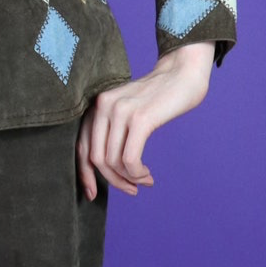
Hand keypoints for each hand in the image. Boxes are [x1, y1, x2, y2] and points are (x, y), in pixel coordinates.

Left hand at [77, 41, 214, 199]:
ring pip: (112, 162)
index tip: (93, 194)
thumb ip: (113, 130)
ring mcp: (121, 111)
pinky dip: (137, 173)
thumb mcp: (127, 110)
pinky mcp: (140, 119)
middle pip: (96, 159)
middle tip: (131, 189)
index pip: (82, 148)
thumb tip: (106, 168)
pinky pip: (129, 159)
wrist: (183, 72)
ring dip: (129, 179)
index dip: (85, 175)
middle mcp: (104, 106)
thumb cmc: (159, 96)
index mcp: (97, 106)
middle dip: (113, 181)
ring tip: (144, 180)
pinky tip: (147, 175)